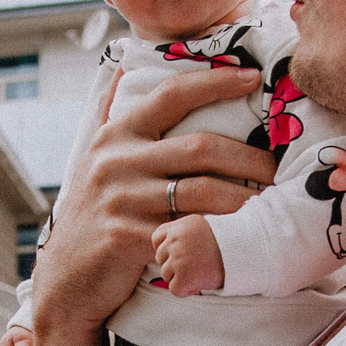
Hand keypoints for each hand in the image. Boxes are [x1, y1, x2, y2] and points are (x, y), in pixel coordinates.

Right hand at [31, 69, 277, 336]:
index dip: (216, 82)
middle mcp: (116, 161)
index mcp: (116, 135)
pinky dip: (220, 233)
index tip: (253, 77)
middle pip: (200, 148)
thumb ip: (111, 114)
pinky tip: (243, 235)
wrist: (66, 281)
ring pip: (201, 192)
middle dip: (249, 158)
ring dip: (244, 198)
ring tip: (272, 202)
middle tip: (279, 169)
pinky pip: (187, 231)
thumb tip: (126, 64)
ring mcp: (121, 200)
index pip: (172, 94)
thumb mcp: (94, 159)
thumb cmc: (95, 217)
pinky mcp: (127, 238)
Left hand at [153, 216, 225, 295]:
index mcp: (179, 227)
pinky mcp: (183, 278)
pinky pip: (175, 289)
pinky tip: (200, 283)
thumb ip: (185, 234)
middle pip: (161, 258)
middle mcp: (175, 242)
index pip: (157, 239)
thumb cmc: (229, 241)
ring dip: (181, 277)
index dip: (166, 249)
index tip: (180, 254)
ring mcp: (177, 260)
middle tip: (197, 265)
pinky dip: (187, 290)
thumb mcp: (203, 226)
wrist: (244, 251)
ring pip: (166, 275)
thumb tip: (174, 250)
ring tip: (201, 272)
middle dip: (175, 264)